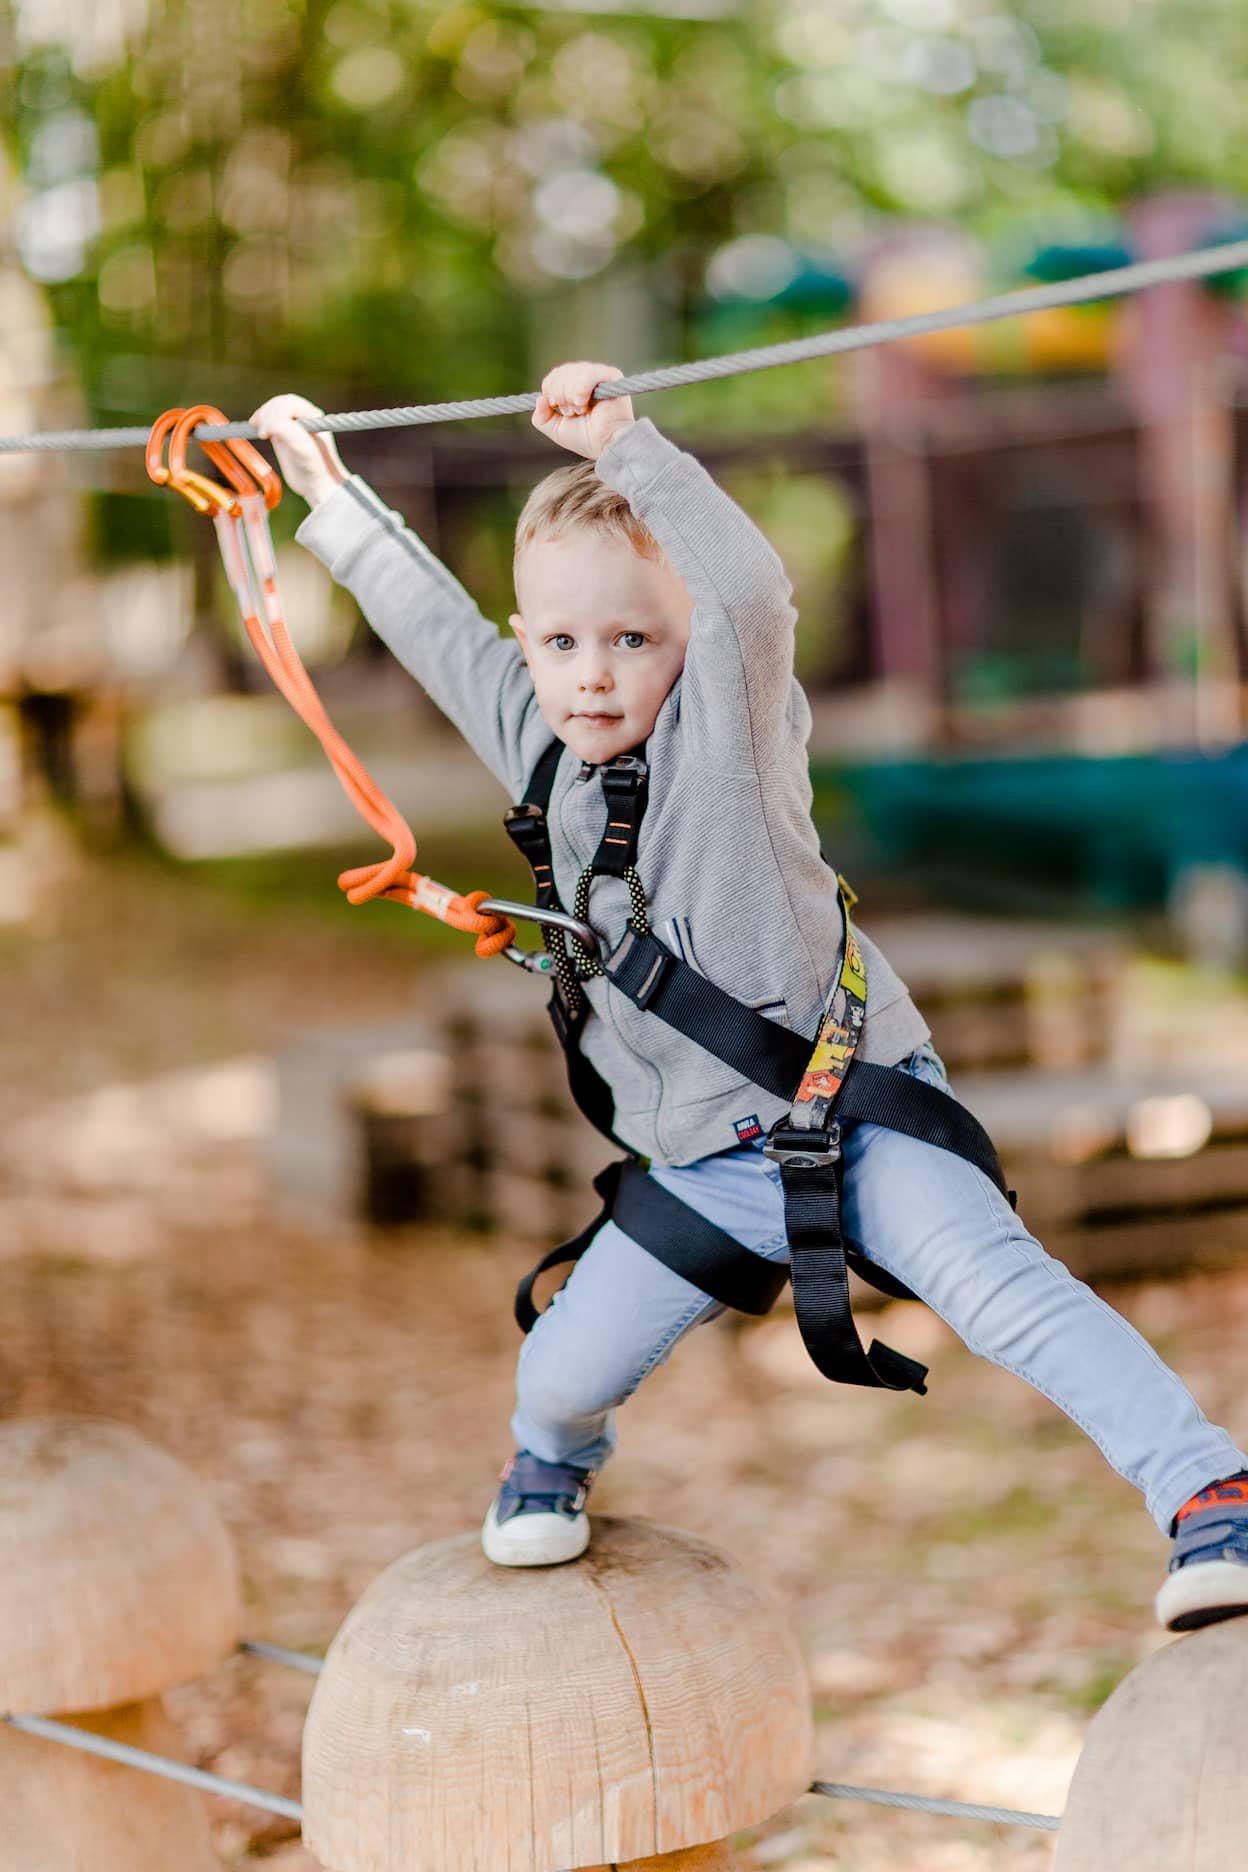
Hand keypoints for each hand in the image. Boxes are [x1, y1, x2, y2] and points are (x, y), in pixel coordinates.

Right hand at [249, 394, 348, 508]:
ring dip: (262, 416)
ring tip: (258, 429)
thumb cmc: (316, 467)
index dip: (275, 413)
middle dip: (267, 414)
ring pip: (272, 411)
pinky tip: (254, 426)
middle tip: (262, 433)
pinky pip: (269, 422)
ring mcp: (292, 425)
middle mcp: (303, 416)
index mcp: (312, 414)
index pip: (289, 403)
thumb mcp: (303, 449)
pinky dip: (260, 423)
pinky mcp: (282, 435)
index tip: (267, 432)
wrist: (318, 486)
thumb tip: (268, 424)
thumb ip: (287, 431)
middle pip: (278, 404)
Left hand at [532, 361, 633, 460]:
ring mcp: (600, 376)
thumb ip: (541, 417)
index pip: (556, 374)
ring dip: (570, 393)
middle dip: (560, 393)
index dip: (550, 388)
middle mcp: (587, 378)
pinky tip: (583, 402)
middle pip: (563, 371)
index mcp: (575, 387)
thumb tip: (540, 398)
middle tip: (570, 412)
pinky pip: (589, 372)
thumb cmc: (586, 439)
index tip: (555, 405)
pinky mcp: (612, 376)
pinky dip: (581, 387)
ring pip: (574, 371)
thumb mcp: (556, 429)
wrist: (606, 446)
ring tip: (580, 410)